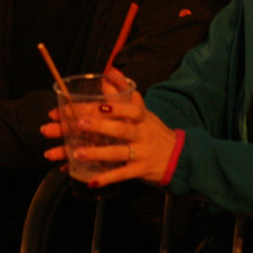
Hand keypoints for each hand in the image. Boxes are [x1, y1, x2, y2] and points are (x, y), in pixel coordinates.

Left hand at [40, 68, 177, 187]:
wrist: (177, 156)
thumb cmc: (152, 130)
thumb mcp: (142, 111)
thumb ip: (123, 93)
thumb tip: (110, 71)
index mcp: (141, 117)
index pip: (130, 108)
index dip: (114, 107)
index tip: (96, 105)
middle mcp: (142, 134)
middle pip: (121, 129)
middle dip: (99, 126)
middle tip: (78, 123)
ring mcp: (141, 153)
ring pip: (118, 152)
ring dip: (97, 153)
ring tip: (76, 153)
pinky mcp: (139, 171)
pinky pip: (122, 174)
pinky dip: (106, 178)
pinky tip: (90, 180)